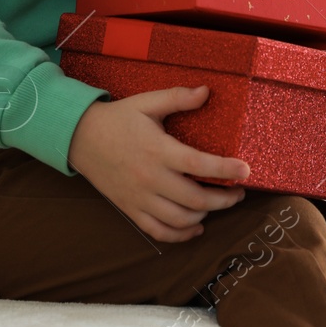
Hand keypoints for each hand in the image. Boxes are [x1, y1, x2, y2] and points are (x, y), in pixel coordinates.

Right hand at [67, 85, 250, 242]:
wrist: (79, 138)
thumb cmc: (118, 119)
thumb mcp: (146, 102)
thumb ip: (177, 98)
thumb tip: (207, 91)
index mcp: (158, 150)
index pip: (199, 164)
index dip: (226, 169)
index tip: (246, 170)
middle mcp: (150, 178)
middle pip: (196, 200)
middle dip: (225, 199)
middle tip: (239, 192)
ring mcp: (140, 198)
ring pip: (181, 220)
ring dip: (205, 216)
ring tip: (218, 204)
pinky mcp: (131, 210)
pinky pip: (159, 232)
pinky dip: (181, 235)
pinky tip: (196, 227)